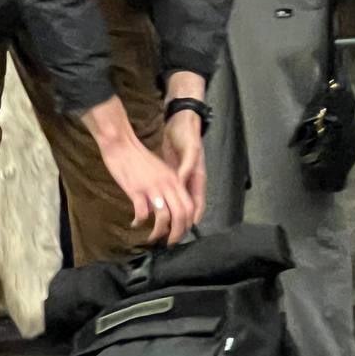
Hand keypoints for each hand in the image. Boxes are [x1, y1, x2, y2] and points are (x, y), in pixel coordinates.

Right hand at [82, 96, 193, 244]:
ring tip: (153, 238)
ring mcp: (152, 188)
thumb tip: (161, 209)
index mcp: (174, 179)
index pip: (189, 206)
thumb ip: (164, 188)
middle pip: (181, 215)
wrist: (121, 143)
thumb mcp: (158, 171)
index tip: (180, 232)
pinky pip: (142, 214)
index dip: (187, 223)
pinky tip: (134, 224)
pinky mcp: (136, 190)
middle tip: (170, 242)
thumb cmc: (137, 157)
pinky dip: (139, 222)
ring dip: (159, 232)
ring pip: (164, 218)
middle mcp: (167, 184)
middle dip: (177, 233)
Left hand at [162, 109, 205, 223]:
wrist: (179, 121)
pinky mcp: (173, 174)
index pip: (197, 204)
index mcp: (197, 177)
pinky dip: (166, 201)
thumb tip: (181, 184)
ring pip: (179, 202)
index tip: (184, 230)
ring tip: (163, 227)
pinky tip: (157, 208)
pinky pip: (171, 192)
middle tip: (171, 234)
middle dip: (181, 221)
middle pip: (188, 207)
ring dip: (173, 214)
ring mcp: (182, 178)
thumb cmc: (186, 134)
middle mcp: (191, 181)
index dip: (191, 219)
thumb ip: (186, 169)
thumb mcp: (189, 151)